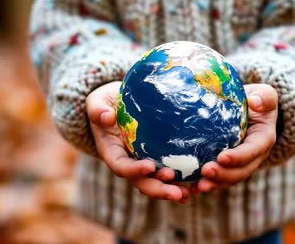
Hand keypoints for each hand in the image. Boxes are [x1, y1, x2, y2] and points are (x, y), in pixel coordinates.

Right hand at [86, 81, 188, 202]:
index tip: (149, 166)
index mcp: (111, 152)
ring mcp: (142, 162)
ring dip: (171, 189)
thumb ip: (98, 109)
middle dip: (158, 189)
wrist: (116, 104)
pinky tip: (196, 186)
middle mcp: (128, 162)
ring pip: (156, 182)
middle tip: (176, 192)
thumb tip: (107, 117)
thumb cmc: (106, 103)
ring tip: (188, 193)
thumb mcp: (97, 102)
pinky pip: (168, 174)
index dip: (134, 170)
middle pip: (141, 182)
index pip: (121, 166)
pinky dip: (181, 182)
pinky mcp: (156, 159)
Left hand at [193, 84, 277, 192]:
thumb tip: (255, 102)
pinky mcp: (228, 166)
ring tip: (198, 186)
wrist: (251, 111)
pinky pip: (218, 179)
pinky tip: (190, 189)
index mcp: (263, 140)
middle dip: (223, 174)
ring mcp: (241, 164)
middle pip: (240, 171)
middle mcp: (253, 157)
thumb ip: (264, 97)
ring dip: (214, 184)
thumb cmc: (257, 100)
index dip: (238, 157)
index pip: (252, 151)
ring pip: (229, 179)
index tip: (222, 157)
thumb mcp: (265, 94)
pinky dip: (205, 185)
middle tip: (205, 171)